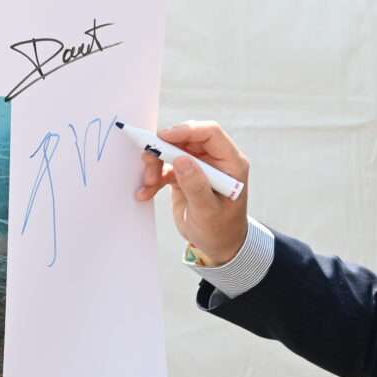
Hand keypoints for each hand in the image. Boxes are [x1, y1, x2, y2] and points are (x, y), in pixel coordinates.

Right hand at [132, 120, 250, 265]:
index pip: (210, 133)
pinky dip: (154, 179)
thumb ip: (196, 185)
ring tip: (148, 183)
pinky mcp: (185, 175)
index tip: (162, 137)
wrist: (217, 245)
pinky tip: (145, 193)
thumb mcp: (208, 211)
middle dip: (164, 149)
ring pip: (173, 152)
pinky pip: (166, 168)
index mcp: (231, 162)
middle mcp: (216, 160)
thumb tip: (181, 159)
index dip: (186, 131)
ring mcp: (199, 166)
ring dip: (156, 164)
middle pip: (186, 139)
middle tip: (148, 161)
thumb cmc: (220, 230)